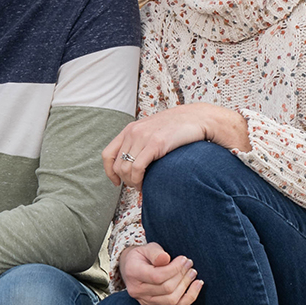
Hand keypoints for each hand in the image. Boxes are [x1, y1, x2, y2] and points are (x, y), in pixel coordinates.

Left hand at [103, 103, 248, 187]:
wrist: (198, 118)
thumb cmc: (178, 128)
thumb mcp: (153, 131)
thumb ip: (141, 143)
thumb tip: (134, 164)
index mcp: (130, 129)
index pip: (107, 154)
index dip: (109, 172)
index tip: (116, 182)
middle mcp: (133, 132)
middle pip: (117, 165)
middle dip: (125, 181)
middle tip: (138, 186)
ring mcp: (143, 137)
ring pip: (125, 169)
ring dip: (132, 183)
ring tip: (143, 186)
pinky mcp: (155, 143)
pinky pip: (137, 168)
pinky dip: (138, 181)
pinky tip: (146, 185)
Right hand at [119, 243, 202, 304]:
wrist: (133, 268)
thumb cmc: (143, 255)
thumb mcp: (147, 248)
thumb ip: (155, 252)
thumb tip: (166, 258)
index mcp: (133, 273)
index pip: (157, 276)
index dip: (174, 269)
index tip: (184, 259)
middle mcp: (137, 291)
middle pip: (166, 289)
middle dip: (182, 276)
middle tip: (190, 264)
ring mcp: (146, 302)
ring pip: (172, 300)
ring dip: (187, 286)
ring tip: (193, 273)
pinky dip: (189, 298)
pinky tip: (197, 286)